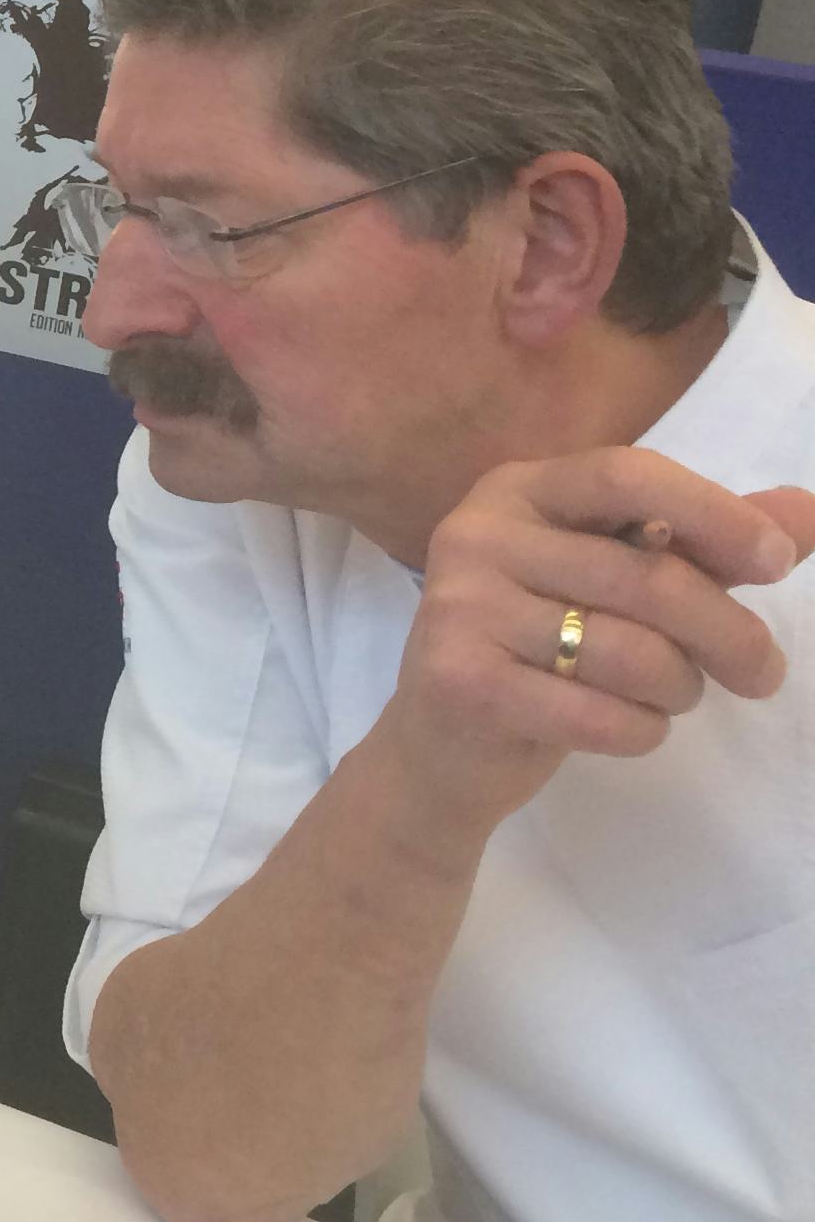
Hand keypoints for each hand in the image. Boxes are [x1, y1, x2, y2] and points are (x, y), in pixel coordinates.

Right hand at [379, 450, 807, 844]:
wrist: (443, 747)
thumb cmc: (547, 648)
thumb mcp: (625, 582)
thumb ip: (708, 545)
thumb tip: (808, 514)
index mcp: (519, 491)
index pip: (626, 474)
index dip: (713, 514)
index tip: (776, 563)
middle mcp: (477, 533)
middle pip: (647, 577)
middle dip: (730, 634)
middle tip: (763, 673)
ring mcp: (460, 605)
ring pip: (633, 653)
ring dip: (680, 689)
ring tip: (667, 696)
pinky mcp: (460, 679)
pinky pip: (601, 713)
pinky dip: (642, 731)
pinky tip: (626, 726)